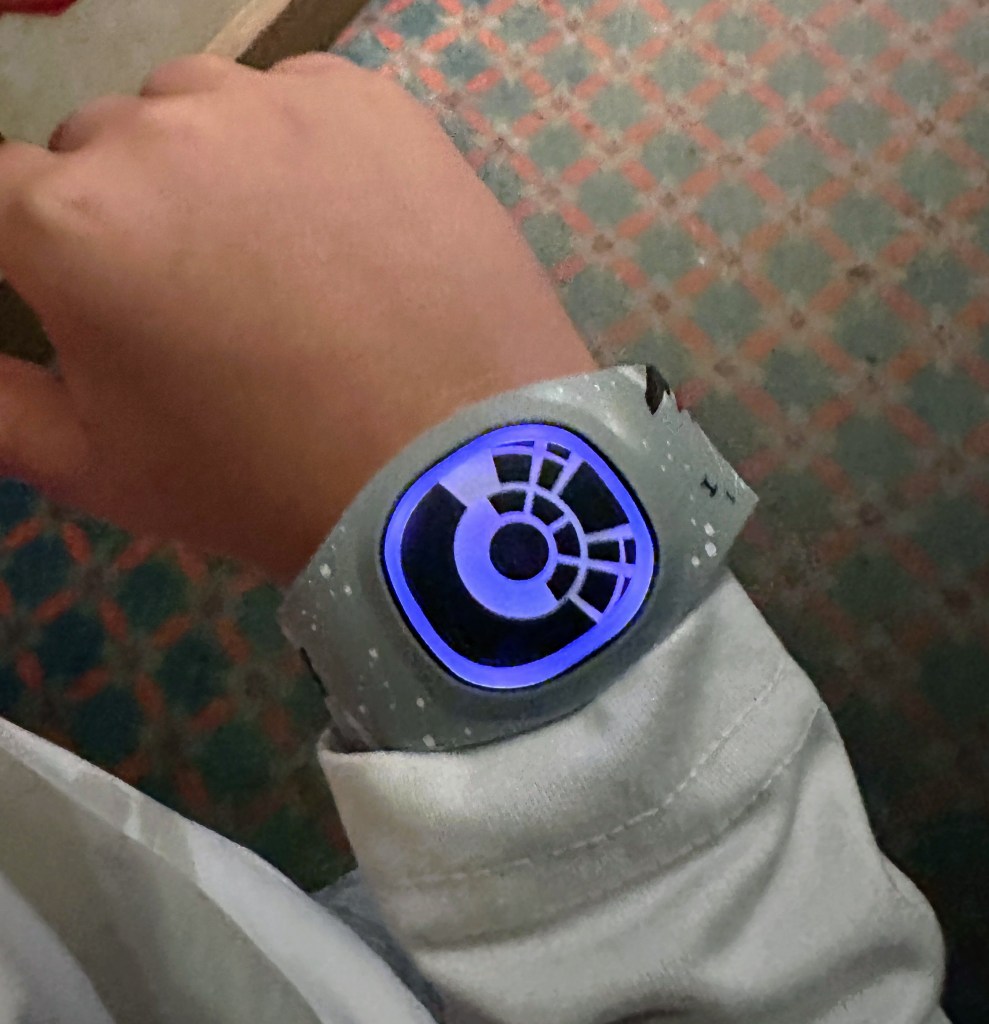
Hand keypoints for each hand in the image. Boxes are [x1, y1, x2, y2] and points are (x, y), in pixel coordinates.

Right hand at [0, 54, 593, 582]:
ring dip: (203, 170)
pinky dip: (295, 152)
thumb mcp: (99, 465)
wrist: (450, 470)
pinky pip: (294, 103)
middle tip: (197, 303)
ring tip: (271, 261)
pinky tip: (340, 228)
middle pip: (97, 151)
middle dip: (121, 216)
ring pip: (193, 111)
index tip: (84, 294)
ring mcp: (275, 105)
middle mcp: (161, 133)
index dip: (34, 249)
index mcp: (73, 223)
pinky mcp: (372, 104)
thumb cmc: (266, 480)